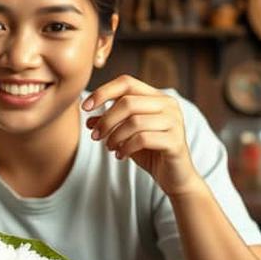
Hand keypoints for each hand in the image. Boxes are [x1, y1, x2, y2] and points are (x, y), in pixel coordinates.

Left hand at [83, 75, 204, 197]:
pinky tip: (121, 156)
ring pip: (134, 121)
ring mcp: (174, 122)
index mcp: (157, 97)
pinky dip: (126, 147)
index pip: (127, 83)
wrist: (175, 176)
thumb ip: (111, 124)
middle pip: (128, 102)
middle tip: (94, 135)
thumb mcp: (126, 135)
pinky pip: (143, 139)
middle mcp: (168, 105)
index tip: (85, 107)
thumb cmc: (150, 152)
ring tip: (109, 147)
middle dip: (106, 120)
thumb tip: (88, 119)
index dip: (103, 92)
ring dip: (115, 136)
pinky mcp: (175, 141)